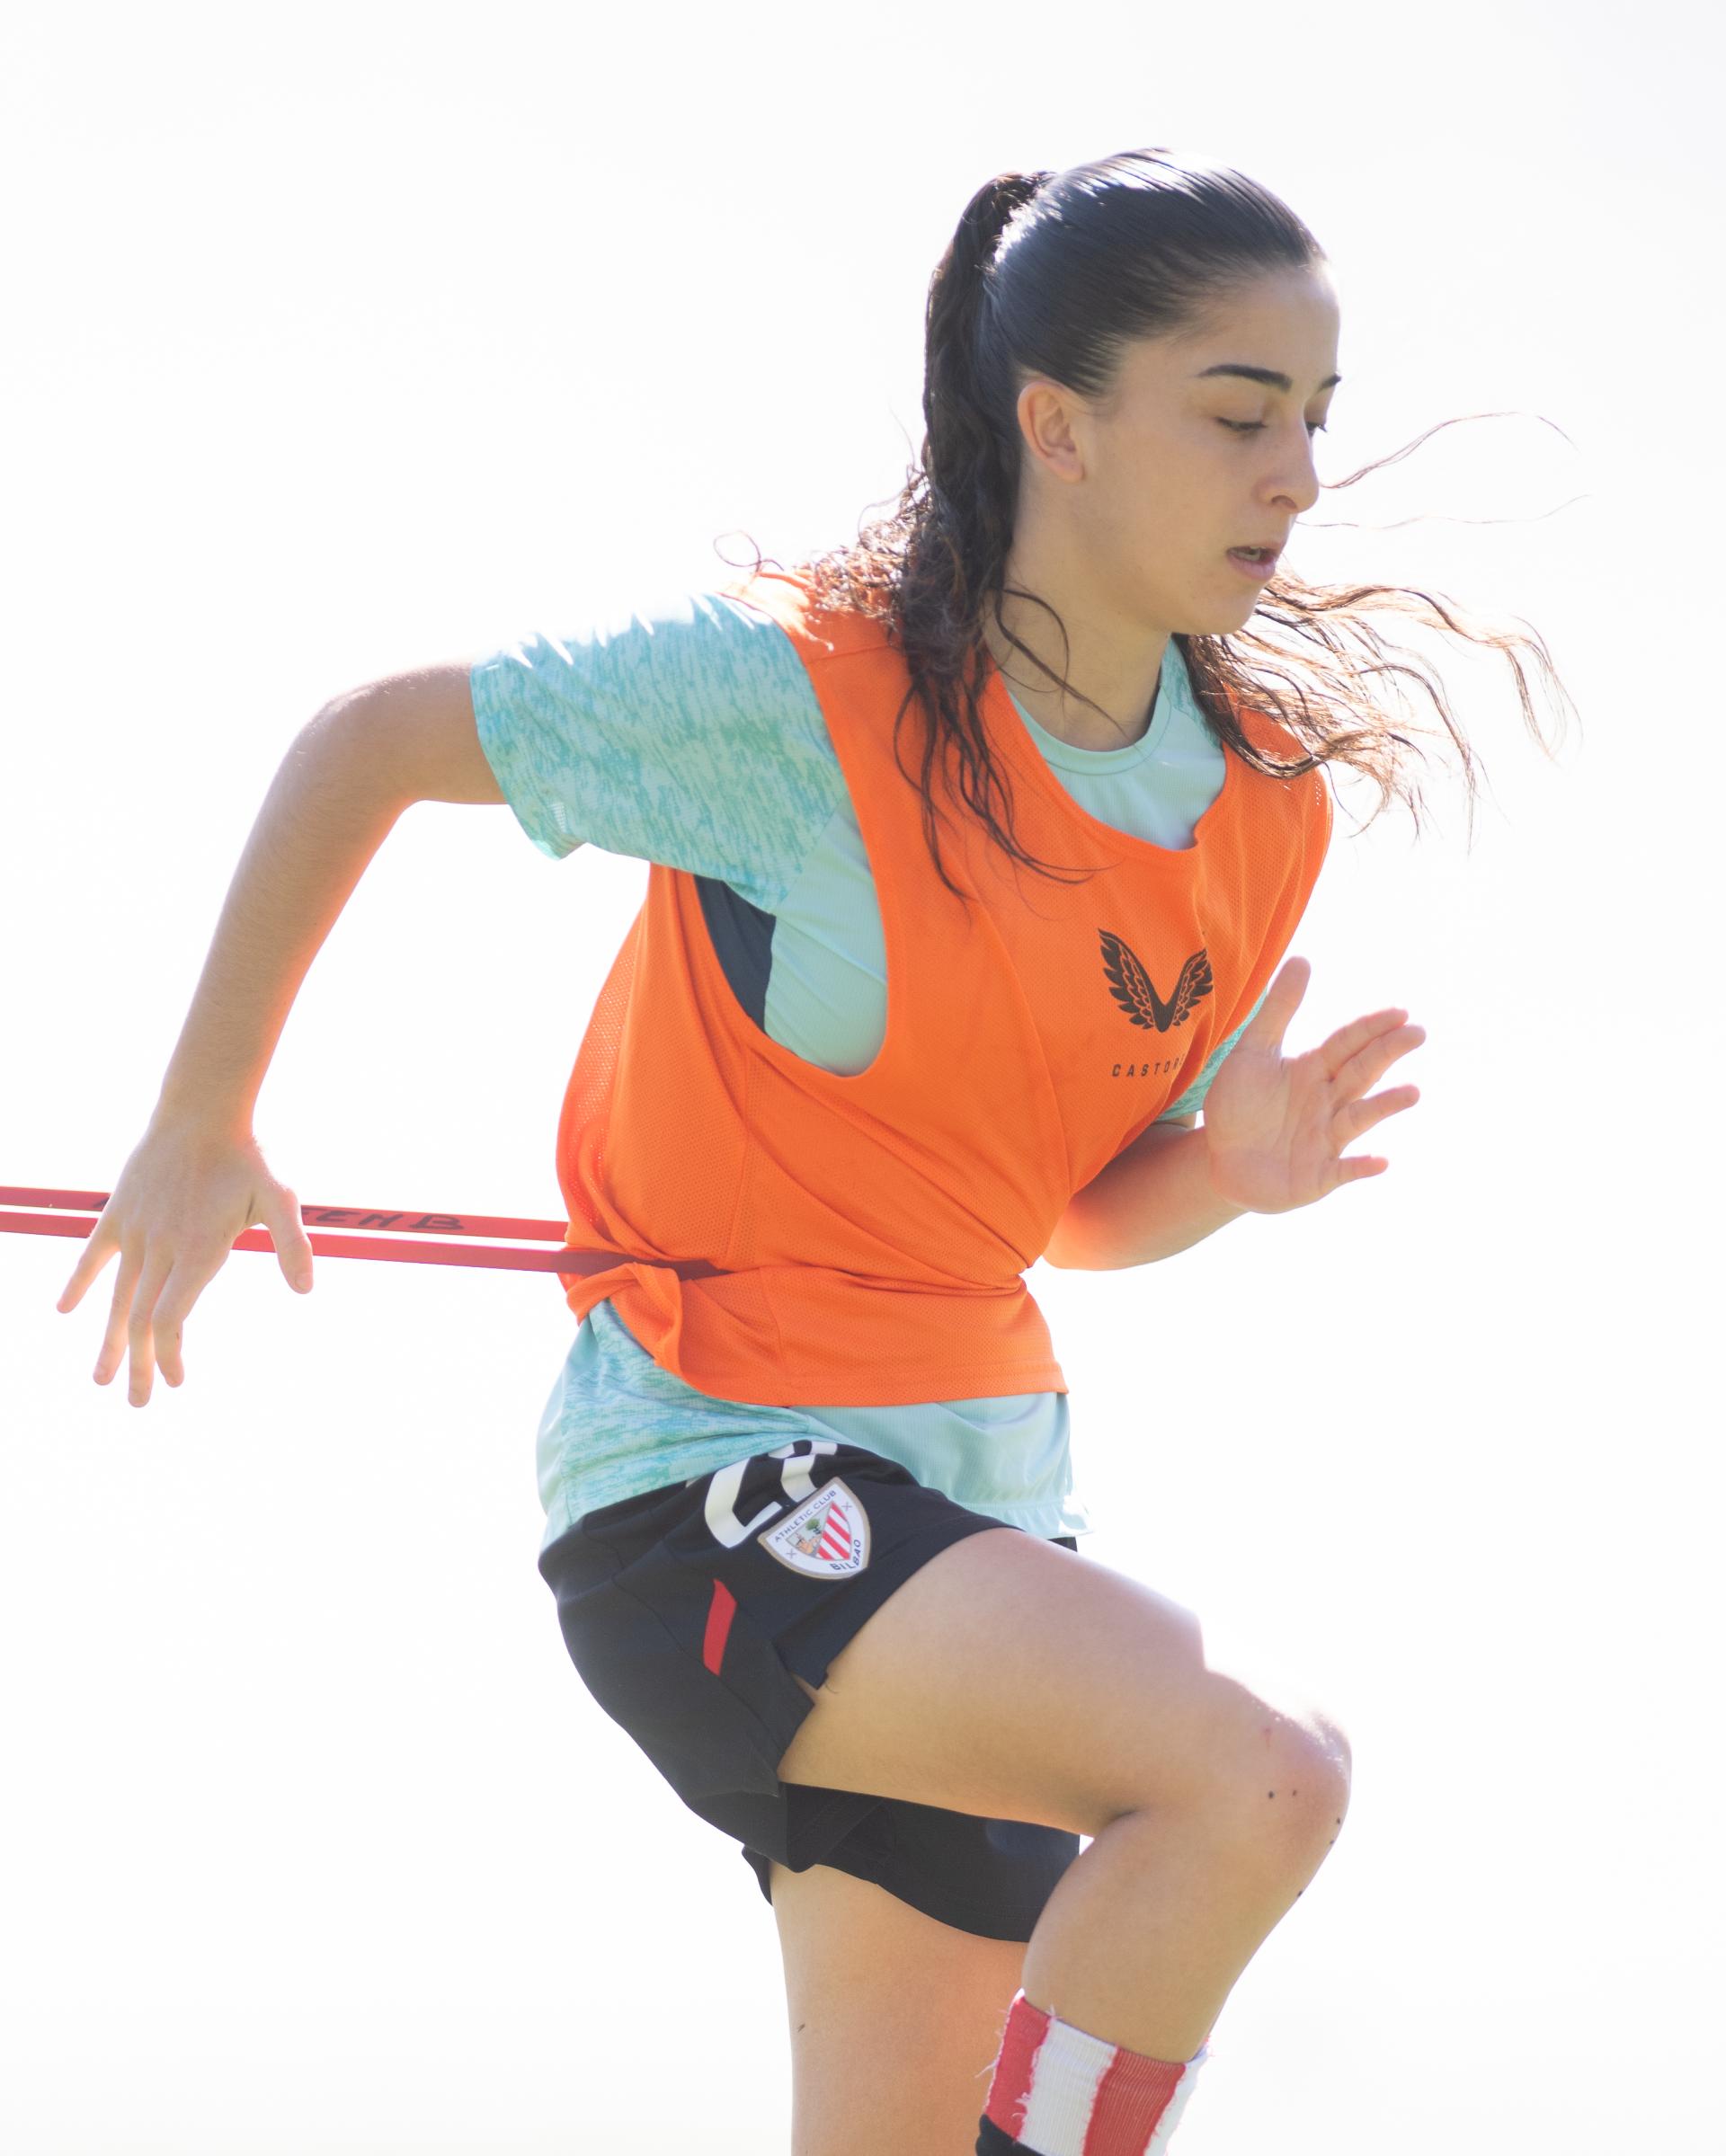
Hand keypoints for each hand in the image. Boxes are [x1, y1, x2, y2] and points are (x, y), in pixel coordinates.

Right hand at [54, 1120, 314, 1406]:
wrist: (201, 1110)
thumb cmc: (247, 1158)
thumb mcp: (280, 1198)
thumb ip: (291, 1243)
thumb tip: (307, 1289)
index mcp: (196, 1251)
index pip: (170, 1318)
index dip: (167, 1353)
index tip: (173, 1380)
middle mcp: (160, 1248)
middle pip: (142, 1319)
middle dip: (139, 1365)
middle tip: (138, 1404)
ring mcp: (135, 1231)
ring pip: (117, 1297)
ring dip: (110, 1340)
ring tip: (100, 1380)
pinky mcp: (118, 1213)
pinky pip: (92, 1254)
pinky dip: (79, 1282)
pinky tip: (65, 1310)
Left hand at [1200, 956, 1424, 1213]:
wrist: (1219, 1158)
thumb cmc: (1240, 1104)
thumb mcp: (1253, 1053)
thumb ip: (1278, 1010)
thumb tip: (1303, 957)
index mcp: (1314, 1071)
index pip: (1347, 1044)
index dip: (1370, 1028)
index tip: (1400, 1012)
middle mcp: (1328, 1102)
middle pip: (1361, 1073)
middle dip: (1387, 1054)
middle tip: (1417, 1034)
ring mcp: (1326, 1139)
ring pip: (1359, 1118)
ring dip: (1385, 1106)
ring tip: (1413, 1092)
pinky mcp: (1318, 1176)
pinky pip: (1343, 1171)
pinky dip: (1361, 1167)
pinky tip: (1381, 1162)